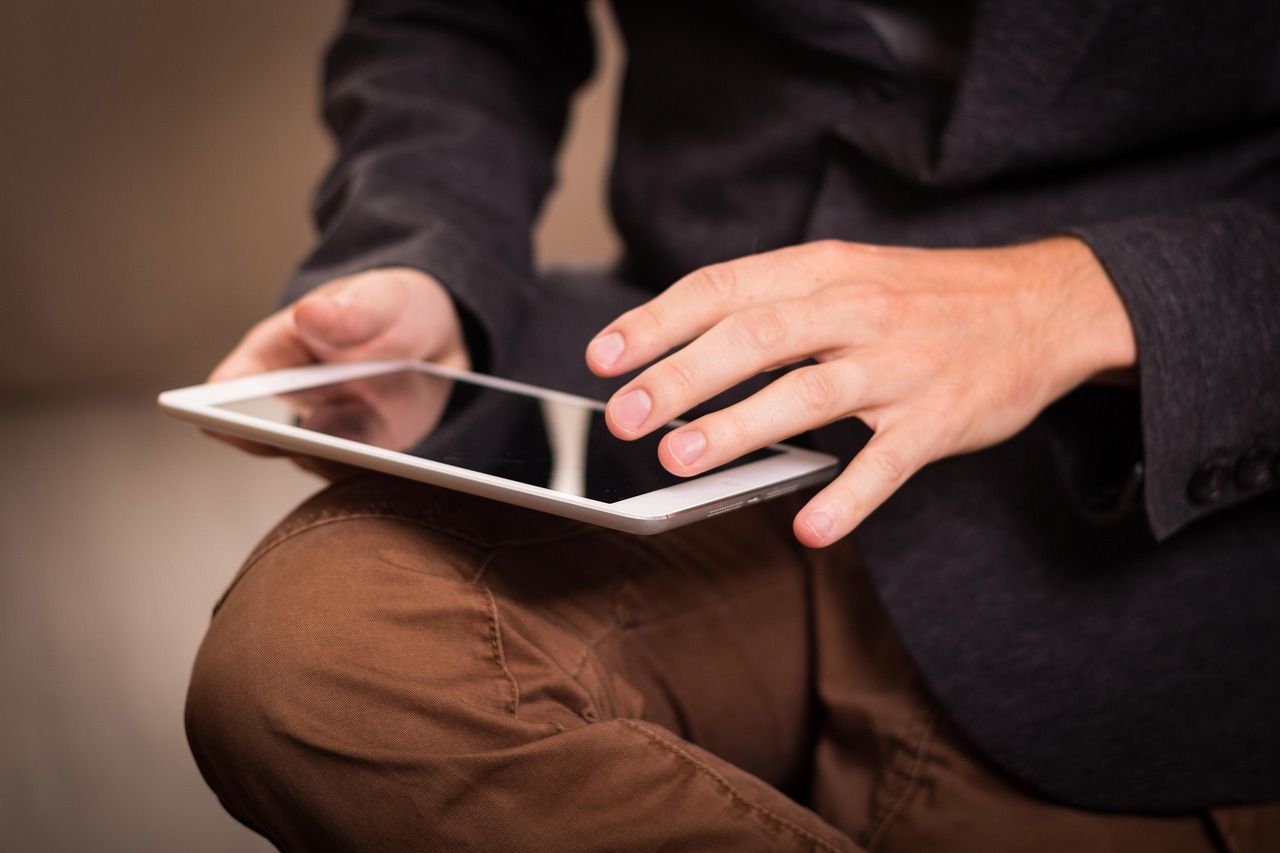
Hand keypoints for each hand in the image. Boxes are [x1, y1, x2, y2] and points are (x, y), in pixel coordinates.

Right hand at [208, 267, 467, 459]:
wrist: (440, 342)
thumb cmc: (391, 310)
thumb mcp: (378, 299)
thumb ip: (349, 311)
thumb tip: (310, 313)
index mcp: (276, 353)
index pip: (231, 385)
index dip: (213, 406)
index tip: (212, 419)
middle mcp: (293, 400)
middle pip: (264, 434)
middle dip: (276, 444)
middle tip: (299, 444)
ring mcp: (327, 432)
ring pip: (313, 461)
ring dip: (330, 463)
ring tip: (353, 457)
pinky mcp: (363, 455)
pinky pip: (357, 474)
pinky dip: (369, 473)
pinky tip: (392, 469)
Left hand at [585, 238, 1135, 547]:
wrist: (1044, 305)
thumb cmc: (924, 298)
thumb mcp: (848, 274)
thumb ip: (774, 305)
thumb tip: (683, 349)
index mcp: (824, 271)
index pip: (722, 289)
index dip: (656, 323)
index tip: (604, 357)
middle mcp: (857, 311)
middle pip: (752, 339)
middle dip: (679, 379)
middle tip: (625, 418)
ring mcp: (900, 366)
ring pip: (808, 395)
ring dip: (738, 430)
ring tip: (680, 462)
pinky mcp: (940, 418)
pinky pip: (888, 463)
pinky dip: (849, 498)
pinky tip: (811, 528)